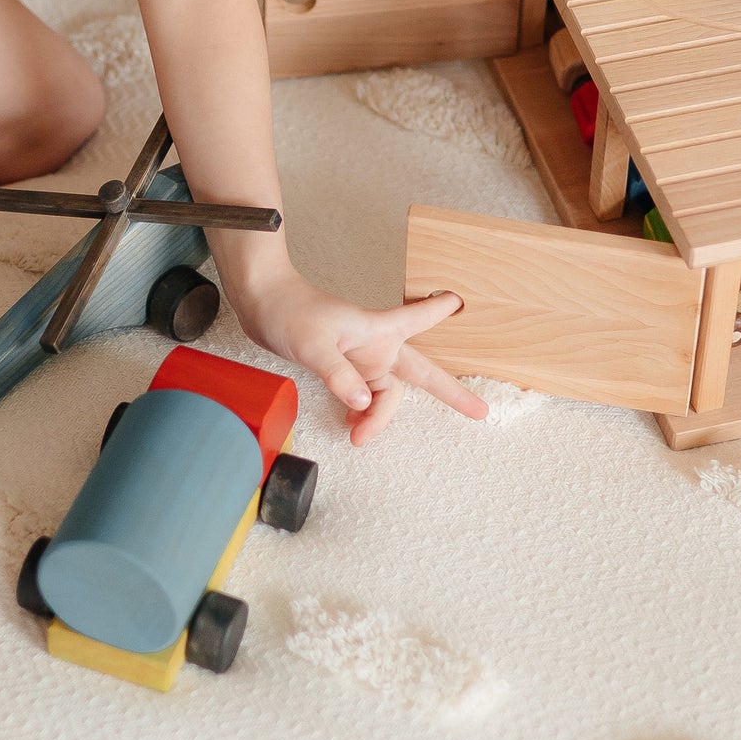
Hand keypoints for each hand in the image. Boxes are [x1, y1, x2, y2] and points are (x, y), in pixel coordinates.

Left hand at [233, 264, 486, 446]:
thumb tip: (364, 402)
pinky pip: (364, 396)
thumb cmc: (290, 312)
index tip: (461, 302)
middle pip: (418, 373)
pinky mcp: (344, 367)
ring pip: (386, 394)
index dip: (440, 314)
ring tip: (360, 437)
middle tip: (478, 411)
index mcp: (376, 330)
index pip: (418, 320)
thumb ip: (338, 374)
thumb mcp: (313, 344)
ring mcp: (361, 358)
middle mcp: (375, 345)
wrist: (262, 304)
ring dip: (379, 418)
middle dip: (449, 392)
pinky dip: (363, 413)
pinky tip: (351, 423)